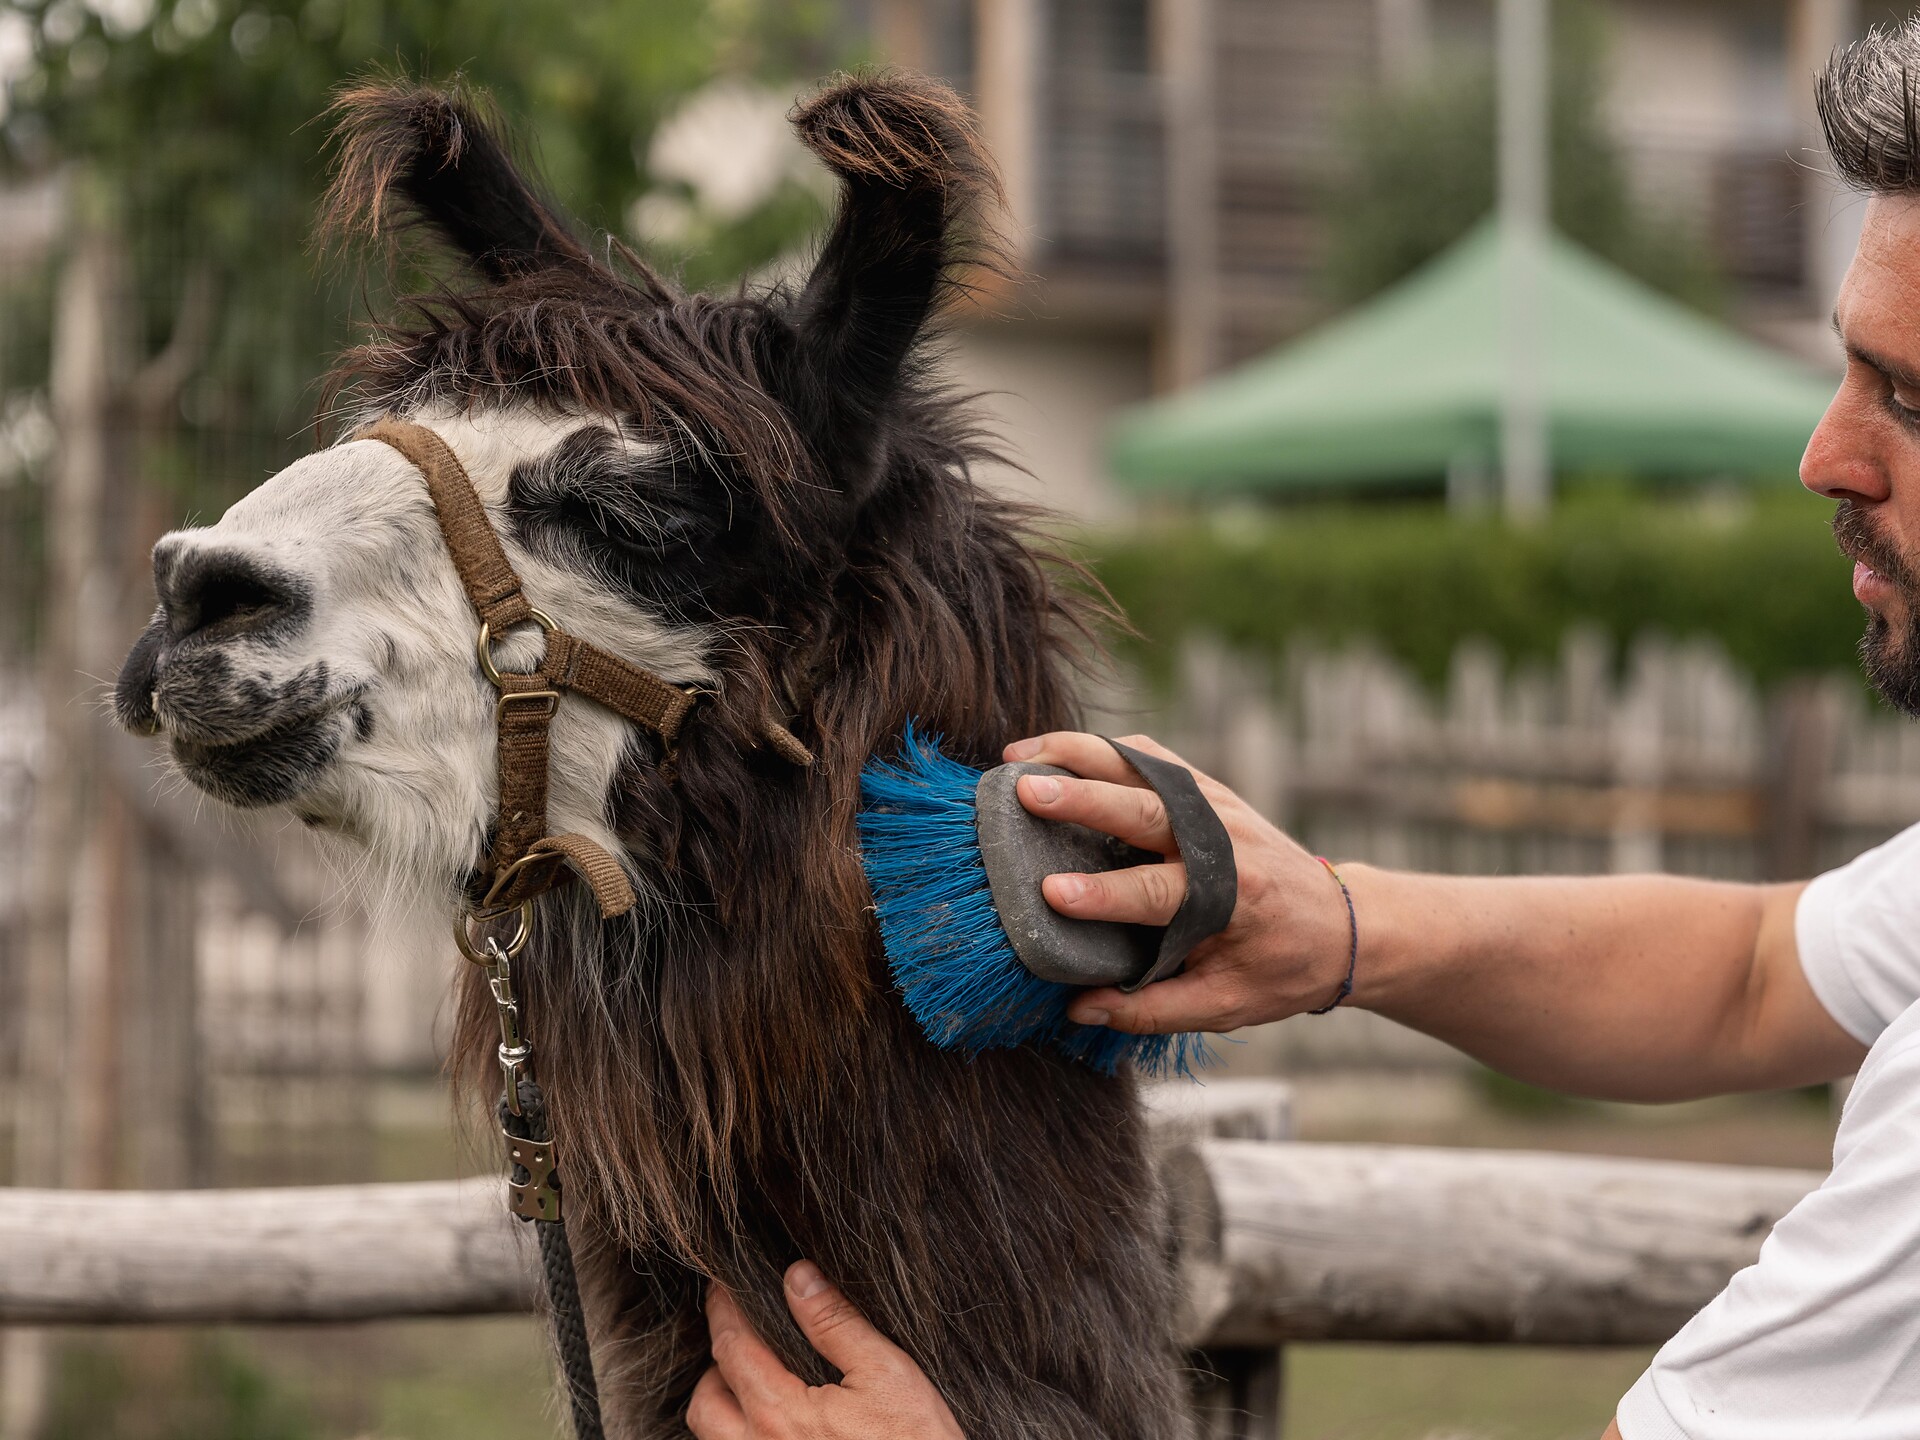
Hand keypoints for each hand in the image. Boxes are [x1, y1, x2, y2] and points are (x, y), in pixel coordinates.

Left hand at [687, 1260, 964, 1439]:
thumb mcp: (884, 1372)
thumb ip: (836, 1323)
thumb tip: (798, 1278)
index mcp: (781, 1414)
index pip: (731, 1350)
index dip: (723, 1311)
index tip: (723, 1289)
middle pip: (705, 1404)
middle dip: (715, 1364)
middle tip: (740, 1335)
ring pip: (714, 1439)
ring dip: (724, 1404)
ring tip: (754, 1378)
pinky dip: (742, 1433)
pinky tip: (773, 1418)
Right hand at [1002, 732, 1354, 1032]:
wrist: (1342, 921)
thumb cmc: (1283, 969)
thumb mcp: (1227, 1005)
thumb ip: (1154, 1009)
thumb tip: (1080, 1008)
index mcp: (1230, 900)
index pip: (1158, 893)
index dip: (1103, 894)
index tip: (1051, 894)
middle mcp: (1224, 842)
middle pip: (1146, 809)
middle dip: (1083, 798)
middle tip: (1024, 792)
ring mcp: (1216, 806)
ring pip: (1143, 766)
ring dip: (1079, 755)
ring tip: (1016, 759)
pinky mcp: (1206, 789)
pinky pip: (1149, 757)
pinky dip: (1100, 748)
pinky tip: (1052, 752)